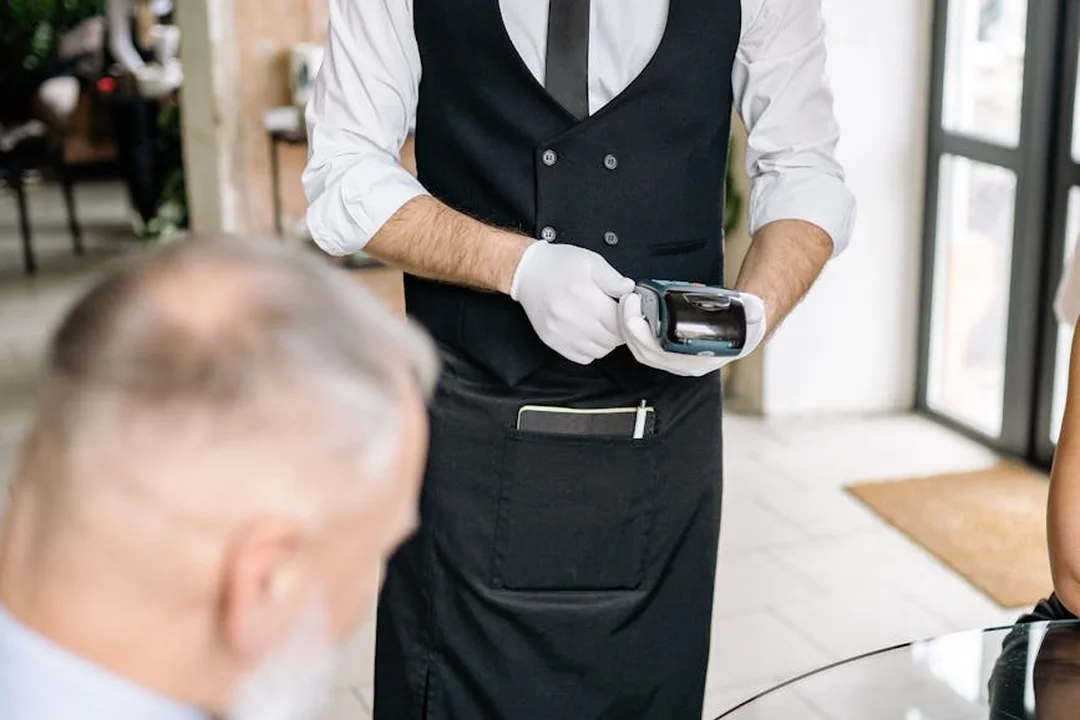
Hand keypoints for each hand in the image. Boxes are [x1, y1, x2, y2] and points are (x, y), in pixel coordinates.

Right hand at [511, 241, 634, 363]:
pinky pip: (581, 358)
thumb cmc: (559, 264)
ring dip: (605, 342)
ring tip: (602, 326)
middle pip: (610, 340)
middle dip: (618, 331)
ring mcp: (560, 332)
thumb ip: (613, 277)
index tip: (625, 312)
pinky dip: (590, 350)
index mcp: (583, 295)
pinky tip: (588, 335)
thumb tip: (629, 290)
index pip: (618, 323)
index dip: (627, 319)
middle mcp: (570, 317)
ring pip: (598, 352)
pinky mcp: (552, 341)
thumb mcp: (590, 261)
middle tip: (615, 319)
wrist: (527, 272)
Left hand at [619, 290, 767, 375]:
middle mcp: (684, 364)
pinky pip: (643, 346)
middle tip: (628, 301)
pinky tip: (632, 311)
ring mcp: (674, 360)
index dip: (645, 336)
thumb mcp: (751, 315)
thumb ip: (752, 312)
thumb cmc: (743, 323)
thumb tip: (752, 310)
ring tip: (627, 303)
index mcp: (700, 360)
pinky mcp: (667, 351)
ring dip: (628, 328)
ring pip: (641, 351)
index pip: (664, 354)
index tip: (636, 314)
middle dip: (630, 327)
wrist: (745, 329)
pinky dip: (634, 330)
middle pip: (646, 353)